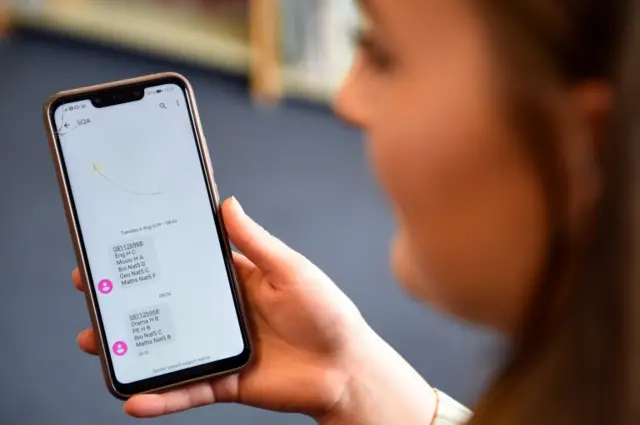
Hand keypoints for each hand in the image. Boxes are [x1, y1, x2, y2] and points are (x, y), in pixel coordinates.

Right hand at [73, 197, 372, 418]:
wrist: (346, 367)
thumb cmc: (326, 312)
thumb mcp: (290, 270)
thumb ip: (256, 242)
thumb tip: (227, 203)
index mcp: (235, 280)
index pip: (185, 265)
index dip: (152, 256)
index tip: (117, 246)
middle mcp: (221, 313)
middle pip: (165, 305)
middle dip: (128, 299)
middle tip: (93, 291)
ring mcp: (220, 348)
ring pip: (166, 348)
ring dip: (131, 347)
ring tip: (96, 341)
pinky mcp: (226, 381)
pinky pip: (188, 390)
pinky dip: (163, 397)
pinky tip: (135, 399)